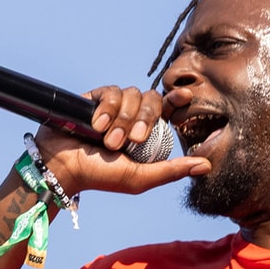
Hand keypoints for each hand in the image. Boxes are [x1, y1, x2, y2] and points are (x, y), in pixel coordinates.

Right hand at [32, 85, 209, 194]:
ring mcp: (113, 106)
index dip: (177, 100)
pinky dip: (107, 109)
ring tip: (108, 142)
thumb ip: (173, 170)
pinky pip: (111, 91)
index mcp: (146, 133)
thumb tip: (207, 165)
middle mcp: (132, 116)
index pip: (167, 109)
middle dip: (144, 119)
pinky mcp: (95, 98)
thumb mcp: (141, 178)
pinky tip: (96, 125)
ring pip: (132, 94)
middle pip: (152, 99)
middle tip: (132, 141)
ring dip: (122, 120)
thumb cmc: (100, 177)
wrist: (62, 167)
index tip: (185, 96)